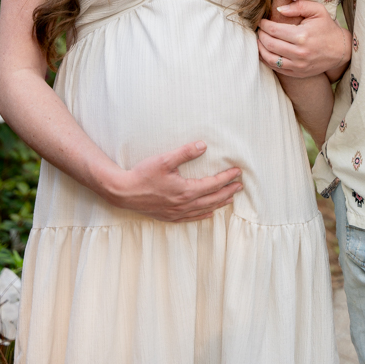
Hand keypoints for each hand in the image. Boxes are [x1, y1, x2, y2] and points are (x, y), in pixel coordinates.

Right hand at [103, 141, 242, 221]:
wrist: (124, 192)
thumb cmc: (143, 174)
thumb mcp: (165, 159)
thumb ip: (185, 153)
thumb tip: (203, 145)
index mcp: (185, 191)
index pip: (213, 184)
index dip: (227, 178)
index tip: (238, 172)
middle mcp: (184, 205)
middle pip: (212, 199)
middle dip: (228, 192)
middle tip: (240, 186)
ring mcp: (177, 213)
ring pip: (204, 209)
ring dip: (219, 203)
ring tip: (230, 198)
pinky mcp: (169, 217)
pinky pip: (192, 218)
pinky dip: (203, 215)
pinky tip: (209, 213)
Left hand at [258, 0, 350, 79]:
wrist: (340, 50)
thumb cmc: (327, 27)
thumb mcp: (318, 11)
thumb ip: (298, 6)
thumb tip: (279, 10)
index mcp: (302, 36)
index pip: (274, 30)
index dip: (264, 25)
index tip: (261, 21)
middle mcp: (299, 53)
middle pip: (269, 44)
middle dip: (261, 35)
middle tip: (259, 29)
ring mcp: (298, 65)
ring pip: (270, 58)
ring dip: (260, 48)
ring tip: (259, 40)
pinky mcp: (298, 73)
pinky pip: (276, 68)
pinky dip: (267, 60)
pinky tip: (265, 52)